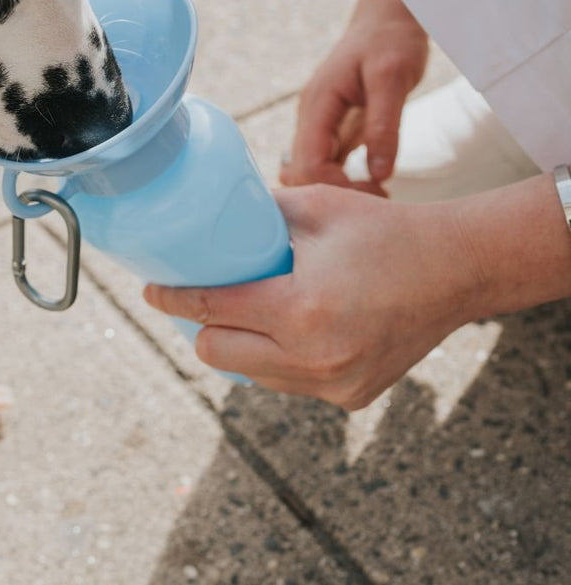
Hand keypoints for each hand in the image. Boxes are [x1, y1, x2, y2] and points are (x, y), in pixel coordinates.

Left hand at [144, 184, 478, 408]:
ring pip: (251, 373)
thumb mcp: (314, 207)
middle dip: (201, 326)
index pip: (210, 309)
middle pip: (216, 353)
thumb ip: (257, 213)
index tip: (150, 290)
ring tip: (247, 311)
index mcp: (300, 308)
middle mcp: (313, 358)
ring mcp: (333, 385)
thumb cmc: (383, 232)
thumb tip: (210, 213)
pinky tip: (288, 331)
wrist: (456, 271)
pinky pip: (288, 383)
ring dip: (239, 345)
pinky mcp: (349, 398)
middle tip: (201, 298)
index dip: (171, 299)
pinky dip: (277, 360)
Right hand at [280, 0, 427, 193]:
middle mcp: (309, 117)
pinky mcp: (331, 127)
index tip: (376, 191)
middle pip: (302, 173)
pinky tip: (372, 183)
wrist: (387, 15)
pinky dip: (342, 179)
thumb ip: (384, 126)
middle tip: (380, 197)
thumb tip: (378, 174)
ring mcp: (317, 123)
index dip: (336, 186)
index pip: (308, 164)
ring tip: (378, 193)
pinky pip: (325, 162)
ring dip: (338, 189)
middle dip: (335, 193)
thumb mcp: (393, 79)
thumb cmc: (390, 40)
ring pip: (310, 171)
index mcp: (316, 105)